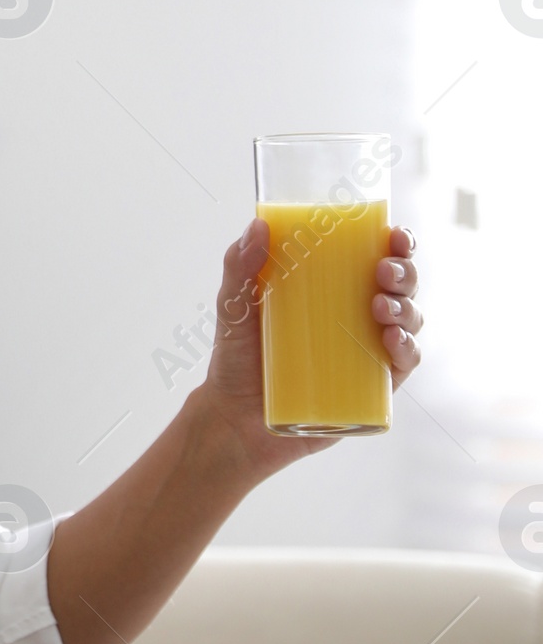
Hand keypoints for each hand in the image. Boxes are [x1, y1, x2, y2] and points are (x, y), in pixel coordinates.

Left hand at [197, 218, 422, 475]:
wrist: (235, 418)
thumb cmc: (237, 357)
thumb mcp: (234, 306)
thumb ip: (240, 265)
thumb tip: (258, 225)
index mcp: (336, 288)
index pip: (378, 256)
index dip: (398, 242)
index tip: (394, 234)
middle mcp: (360, 316)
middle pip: (401, 286)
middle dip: (404, 273)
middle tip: (382, 272)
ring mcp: (369, 352)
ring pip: (409, 321)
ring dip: (406, 309)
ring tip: (381, 310)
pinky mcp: (372, 388)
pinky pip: (404, 365)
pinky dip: (408, 350)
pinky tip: (392, 341)